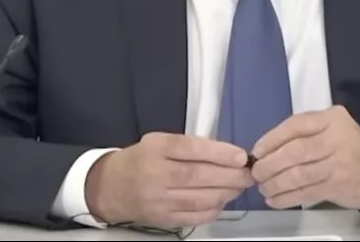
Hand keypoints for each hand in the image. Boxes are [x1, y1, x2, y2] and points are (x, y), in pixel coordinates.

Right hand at [84, 132, 253, 227]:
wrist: (110, 187)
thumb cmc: (140, 159)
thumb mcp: (159, 142)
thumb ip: (189, 146)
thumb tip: (227, 154)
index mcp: (156, 149)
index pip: (191, 149)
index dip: (219, 153)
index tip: (241, 157)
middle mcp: (156, 174)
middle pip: (199, 176)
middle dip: (230, 176)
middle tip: (249, 175)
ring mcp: (158, 199)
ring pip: (200, 199)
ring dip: (226, 193)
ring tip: (239, 187)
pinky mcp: (162, 218)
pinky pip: (195, 216)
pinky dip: (213, 210)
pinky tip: (222, 201)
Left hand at [250, 105, 359, 210]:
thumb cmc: (349, 148)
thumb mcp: (332, 129)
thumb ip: (304, 134)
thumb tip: (265, 150)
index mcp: (332, 119)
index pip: (296, 125)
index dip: (272, 139)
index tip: (257, 151)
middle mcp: (336, 139)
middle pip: (295, 151)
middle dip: (270, 164)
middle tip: (256, 173)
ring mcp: (339, 163)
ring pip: (298, 174)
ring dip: (275, 184)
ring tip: (264, 188)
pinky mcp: (339, 186)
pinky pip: (306, 192)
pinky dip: (286, 198)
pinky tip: (275, 200)